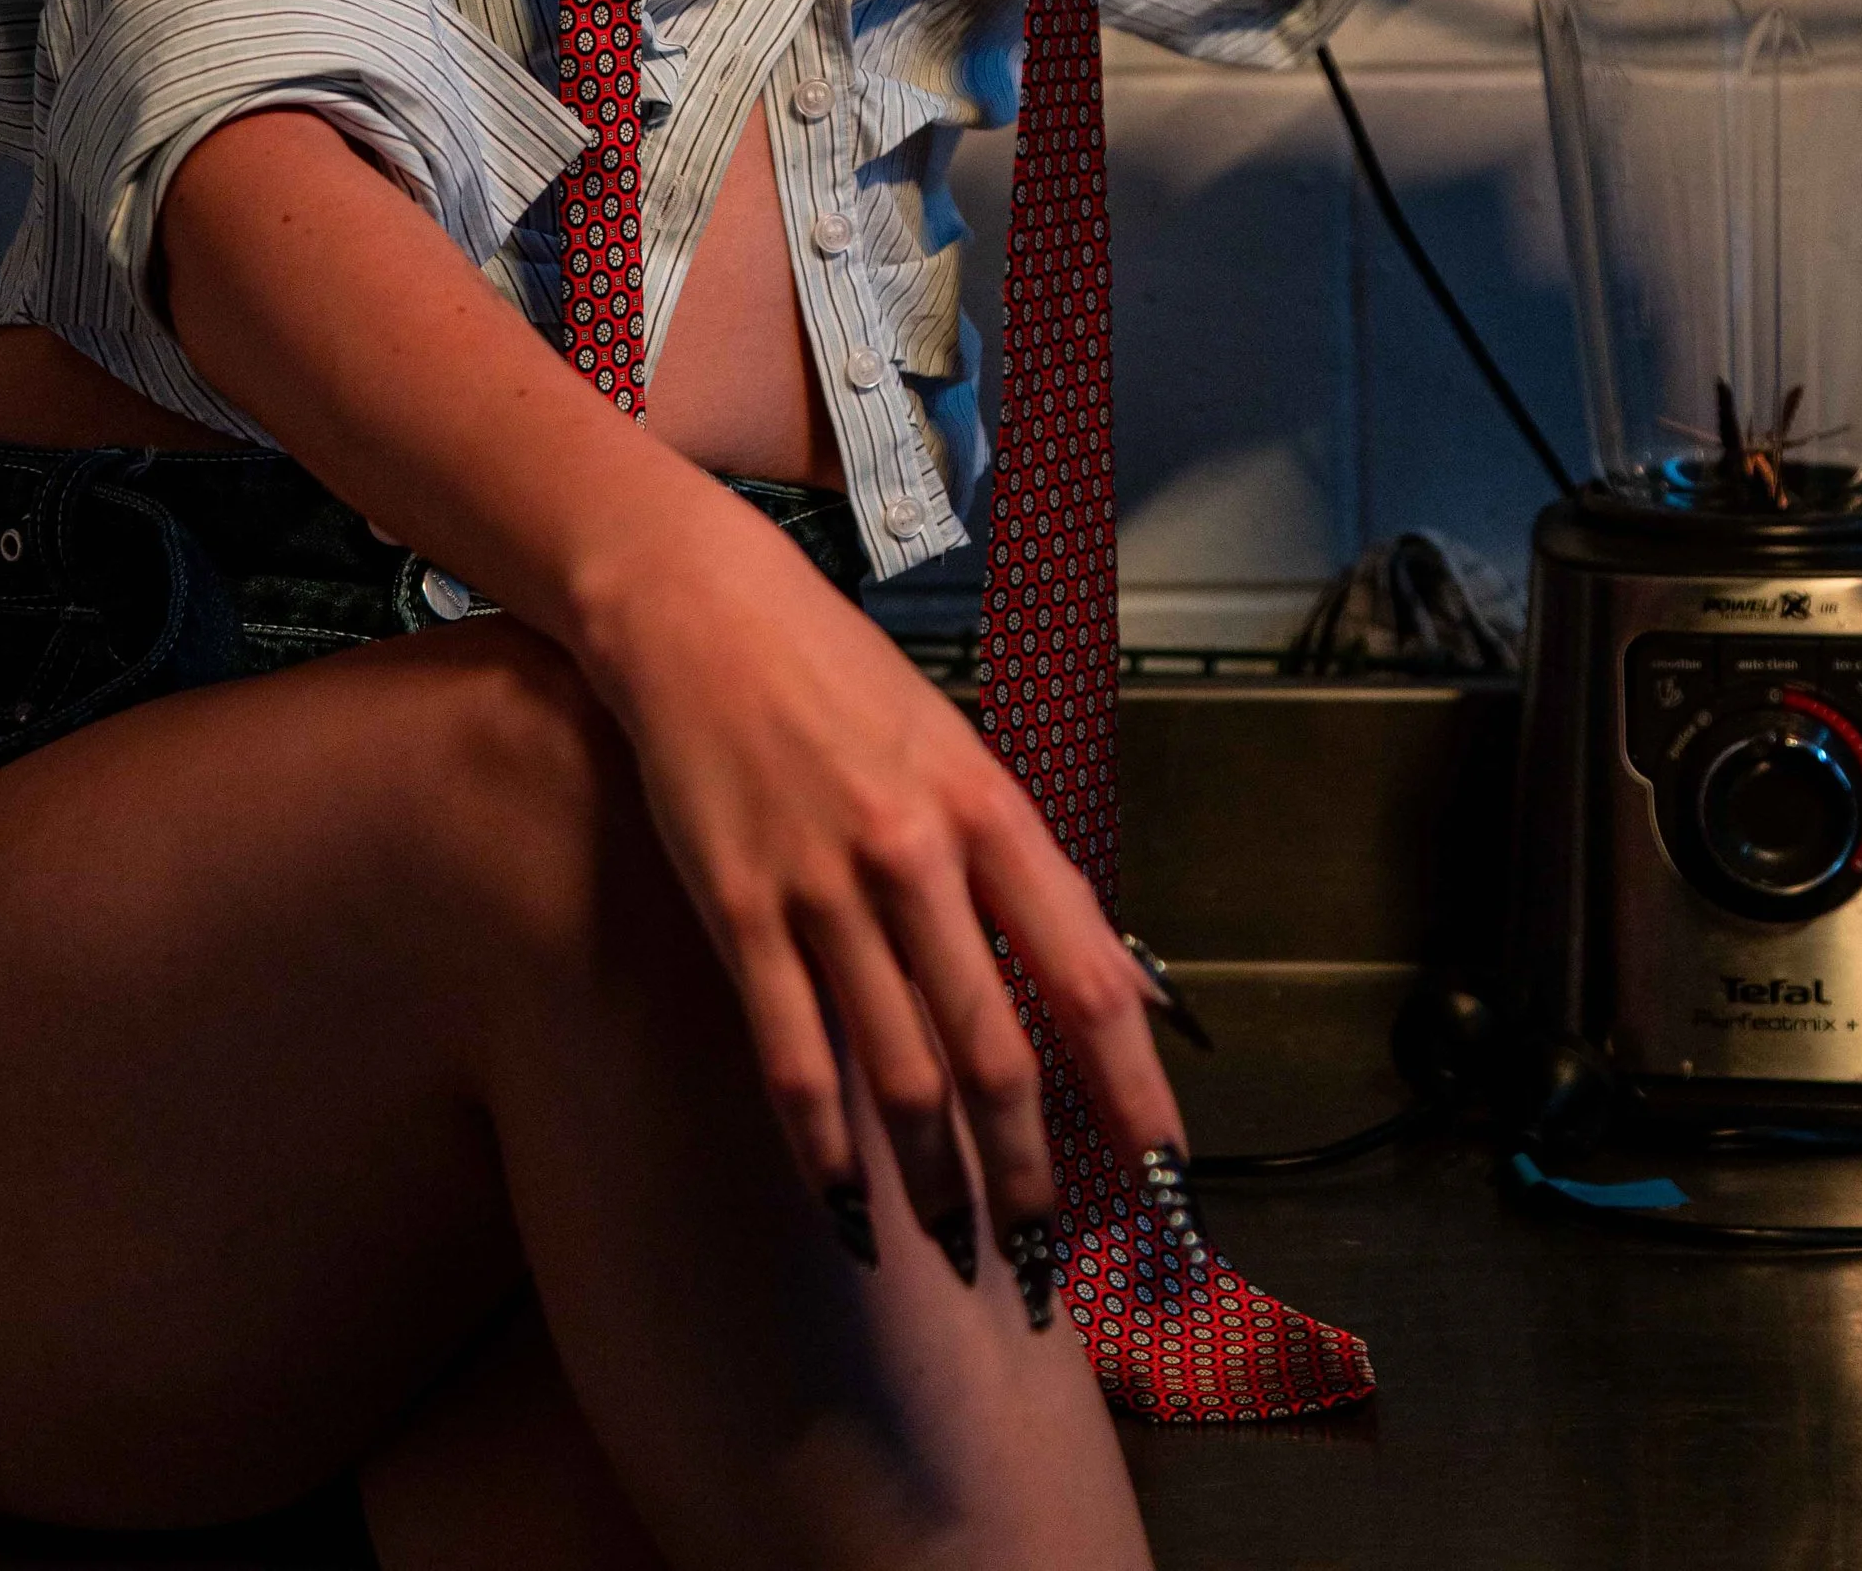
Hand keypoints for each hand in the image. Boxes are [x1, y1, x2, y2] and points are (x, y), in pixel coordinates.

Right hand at [571, 485, 1183, 1283]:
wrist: (702, 612)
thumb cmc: (836, 678)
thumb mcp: (955, 747)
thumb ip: (1020, 866)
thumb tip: (1105, 979)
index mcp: (989, 808)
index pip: (1088, 976)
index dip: (1131, 1088)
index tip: (1160, 1170)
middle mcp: (916, 855)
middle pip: (994, 1051)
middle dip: (1025, 1171)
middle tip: (1040, 1250)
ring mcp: (824, 886)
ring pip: (899, 1072)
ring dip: (934, 1179)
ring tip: (956, 1246)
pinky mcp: (740, 908)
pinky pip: (795, 1053)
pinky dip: (823, 1145)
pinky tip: (844, 1203)